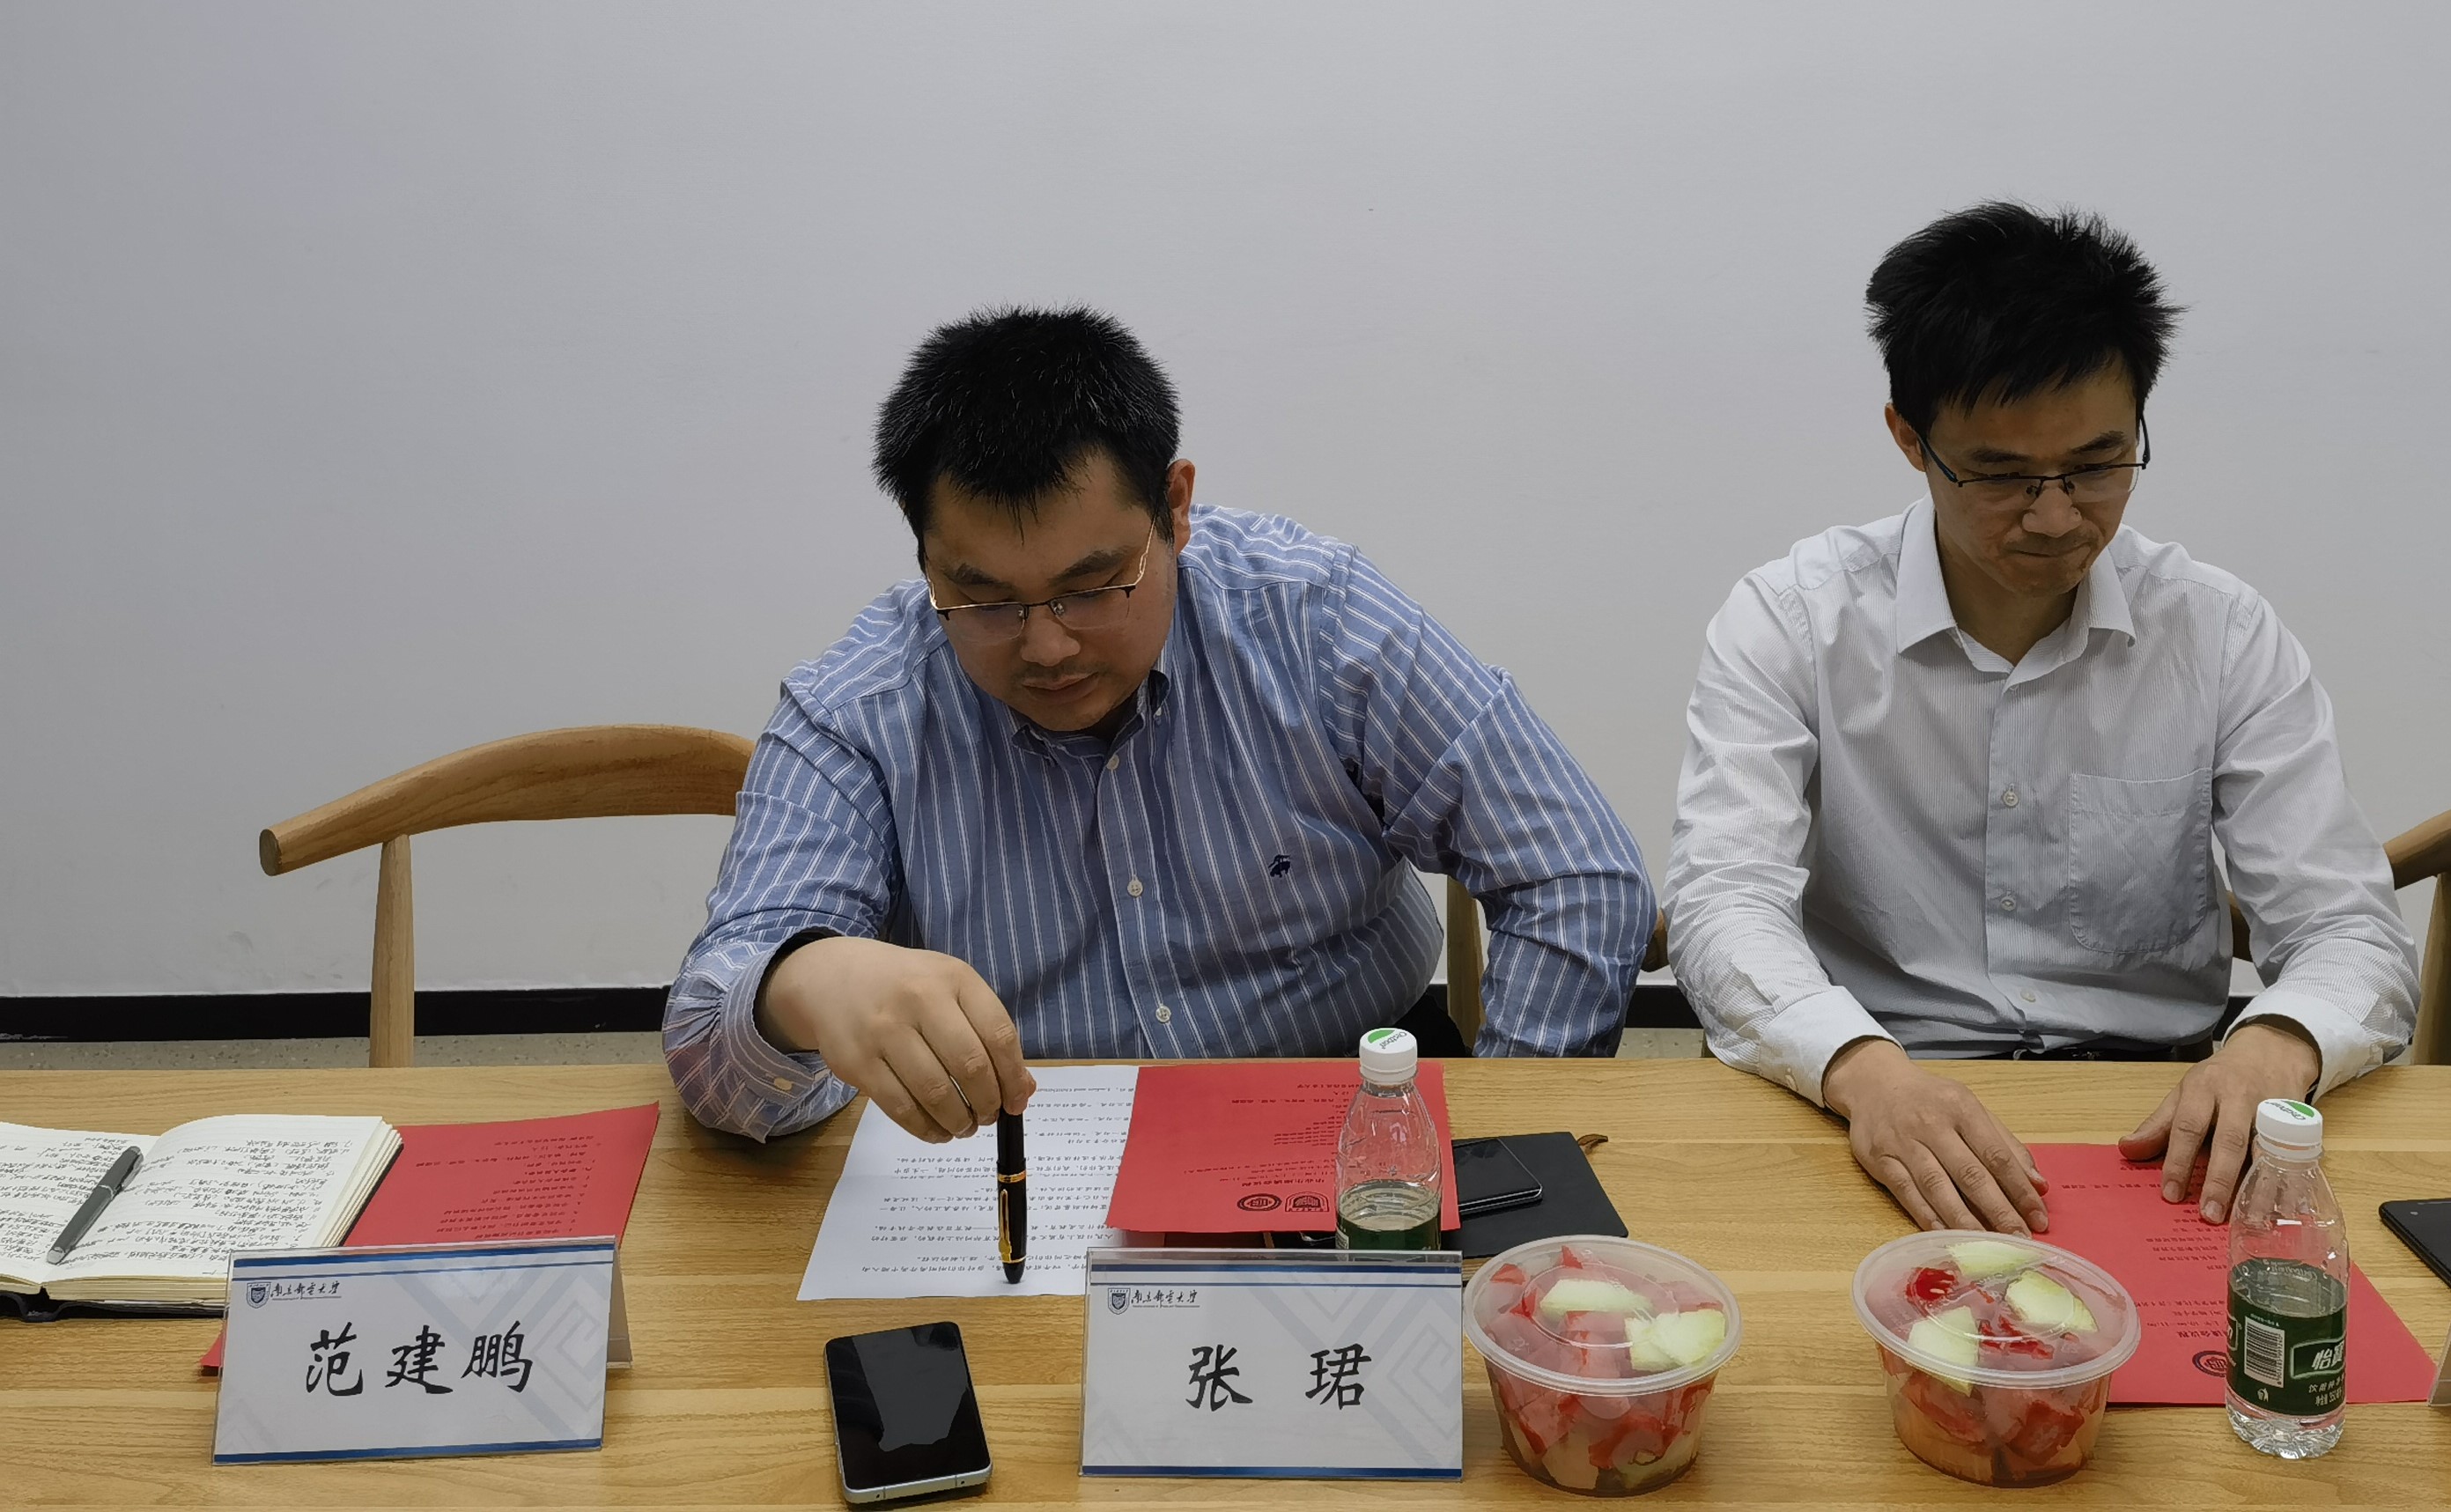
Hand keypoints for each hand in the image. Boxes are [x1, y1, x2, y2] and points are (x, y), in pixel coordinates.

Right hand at [756, 936, 1035, 1142]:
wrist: (832, 978)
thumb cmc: (905, 986)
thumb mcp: (950, 989)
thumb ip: (987, 1032)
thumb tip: (1023, 1091)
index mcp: (953, 978)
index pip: (999, 1034)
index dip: (1013, 1077)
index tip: (1017, 1102)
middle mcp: (919, 999)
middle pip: (969, 1066)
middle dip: (987, 1103)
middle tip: (988, 1116)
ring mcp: (884, 1030)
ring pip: (935, 1092)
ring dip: (958, 1121)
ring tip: (964, 1127)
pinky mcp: (857, 1061)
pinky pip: (900, 1107)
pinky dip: (925, 1129)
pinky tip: (937, 1131)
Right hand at [1823, 1039, 2051, 1235]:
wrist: (1873, 1083)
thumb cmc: (1930, 1100)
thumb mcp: (1970, 1108)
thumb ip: (2004, 1143)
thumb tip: (2038, 1183)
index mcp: (1961, 1108)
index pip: (1996, 1154)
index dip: (2019, 1189)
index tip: (2039, 1217)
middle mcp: (1932, 1124)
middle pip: (1970, 1174)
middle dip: (1998, 1210)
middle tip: (2019, 1239)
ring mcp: (1903, 1143)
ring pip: (1938, 1187)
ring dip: (1965, 1221)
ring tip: (1988, 1246)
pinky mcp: (1880, 1159)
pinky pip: (1907, 1193)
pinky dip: (1928, 1218)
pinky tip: (1947, 1237)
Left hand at [2118, 1020, 2318, 1222]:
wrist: (2272, 1050)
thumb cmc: (2220, 1079)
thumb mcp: (2185, 1093)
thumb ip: (2159, 1125)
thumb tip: (2127, 1150)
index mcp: (2204, 1089)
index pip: (2188, 1127)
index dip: (2178, 1161)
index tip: (2170, 1194)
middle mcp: (2239, 1098)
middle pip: (2230, 1140)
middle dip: (2220, 1179)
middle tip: (2209, 1213)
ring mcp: (2272, 1109)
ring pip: (2267, 1151)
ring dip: (2259, 1187)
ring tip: (2251, 1219)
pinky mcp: (2299, 1122)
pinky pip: (2295, 1156)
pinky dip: (2292, 1182)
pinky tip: (2285, 1208)